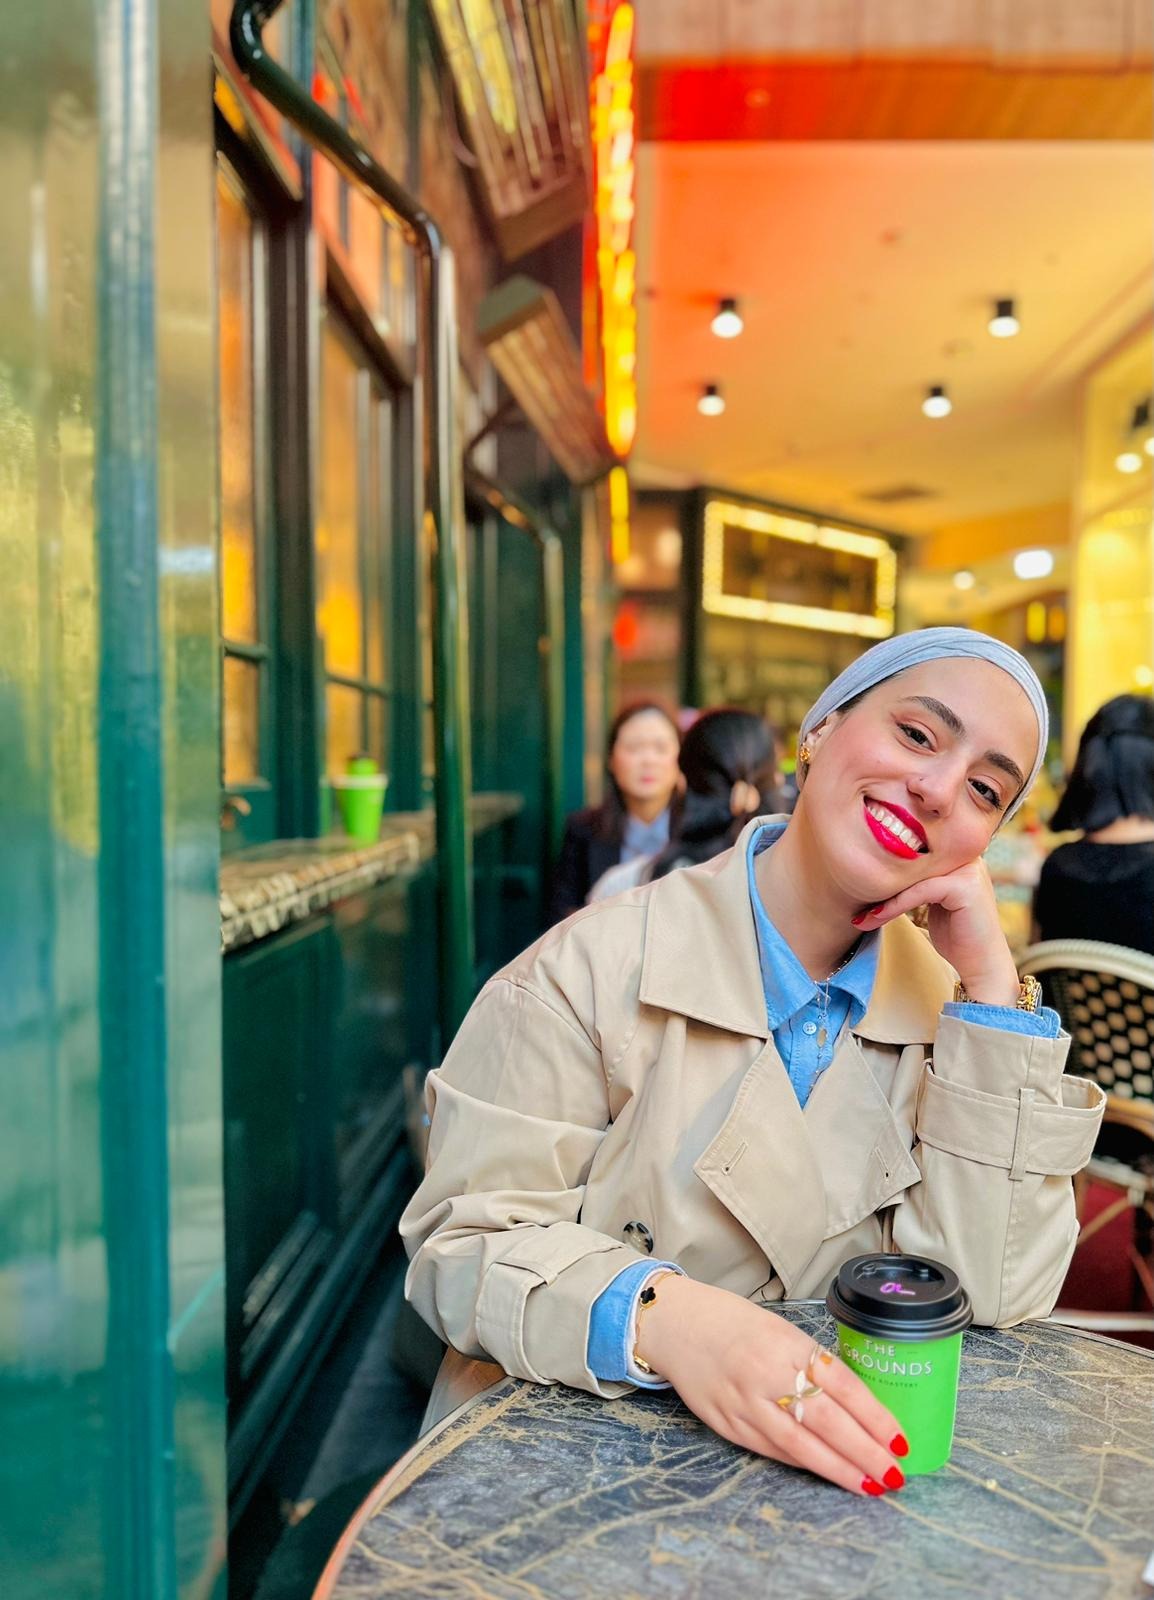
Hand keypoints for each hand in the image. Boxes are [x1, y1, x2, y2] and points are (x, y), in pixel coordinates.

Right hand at [637, 1277, 907, 1495]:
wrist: (677, 1324)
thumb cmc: (734, 1323)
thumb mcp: (780, 1329)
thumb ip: (812, 1363)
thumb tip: (857, 1403)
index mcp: (786, 1343)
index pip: (841, 1383)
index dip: (874, 1415)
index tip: (900, 1439)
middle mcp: (766, 1374)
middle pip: (826, 1421)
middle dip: (865, 1452)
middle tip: (894, 1473)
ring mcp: (744, 1403)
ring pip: (800, 1445)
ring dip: (839, 1469)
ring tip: (870, 1484)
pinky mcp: (727, 1424)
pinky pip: (772, 1450)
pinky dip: (804, 1464)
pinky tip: (827, 1474)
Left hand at [851, 858, 1018, 1005]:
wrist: (983, 966)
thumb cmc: (957, 936)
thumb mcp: (932, 903)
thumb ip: (917, 884)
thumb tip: (877, 873)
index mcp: (959, 856)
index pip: (914, 858)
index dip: (886, 875)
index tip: (857, 894)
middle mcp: (967, 857)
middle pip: (913, 864)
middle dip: (881, 884)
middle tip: (854, 906)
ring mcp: (969, 870)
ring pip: (914, 877)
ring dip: (884, 897)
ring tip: (862, 917)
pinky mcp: (965, 886)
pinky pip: (921, 890)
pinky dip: (896, 905)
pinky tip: (876, 918)